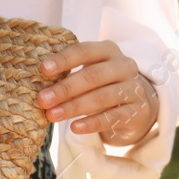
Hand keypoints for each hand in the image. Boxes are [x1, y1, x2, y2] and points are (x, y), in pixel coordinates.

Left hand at [38, 39, 159, 145]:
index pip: (84, 51)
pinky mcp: (138, 111)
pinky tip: (74, 128)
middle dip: (65, 88)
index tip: (43, 70)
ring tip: (52, 116)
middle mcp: (124, 66)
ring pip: (101, 97)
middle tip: (42, 100)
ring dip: (74, 107)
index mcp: (108, 50)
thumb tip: (39, 85)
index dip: (64, 59)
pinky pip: (113, 117)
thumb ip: (71, 73)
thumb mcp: (91, 72)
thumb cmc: (104, 84)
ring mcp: (133, 88)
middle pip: (92, 76)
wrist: (139, 103)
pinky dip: (92, 123)